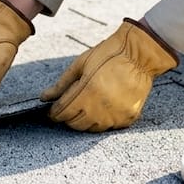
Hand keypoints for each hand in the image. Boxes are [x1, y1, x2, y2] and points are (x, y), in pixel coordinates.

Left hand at [42, 19, 177, 131]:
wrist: (139, 55)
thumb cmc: (109, 55)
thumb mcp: (81, 64)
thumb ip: (62, 84)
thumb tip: (44, 97)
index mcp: (87, 92)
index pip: (63, 112)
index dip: (54, 113)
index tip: (52, 111)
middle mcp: (101, 108)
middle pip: (75, 124)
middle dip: (68, 117)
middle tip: (69, 107)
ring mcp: (116, 115)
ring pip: (92, 128)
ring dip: (84, 120)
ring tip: (86, 107)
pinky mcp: (127, 118)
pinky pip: (109, 127)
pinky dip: (102, 121)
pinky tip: (102, 108)